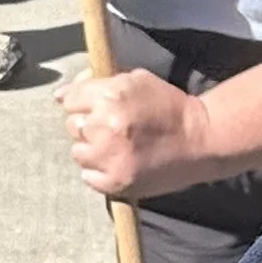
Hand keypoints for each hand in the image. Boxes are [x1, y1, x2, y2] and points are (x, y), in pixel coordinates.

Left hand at [58, 67, 206, 200]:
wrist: (201, 141)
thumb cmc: (168, 107)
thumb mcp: (136, 80)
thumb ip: (97, 83)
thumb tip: (60, 95)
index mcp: (111, 96)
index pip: (71, 99)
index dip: (84, 103)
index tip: (99, 108)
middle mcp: (106, 126)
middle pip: (72, 126)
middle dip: (89, 125)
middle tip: (114, 128)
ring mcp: (109, 156)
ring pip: (78, 152)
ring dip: (93, 150)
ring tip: (118, 147)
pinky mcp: (115, 182)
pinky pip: (88, 176)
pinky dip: (100, 171)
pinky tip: (120, 163)